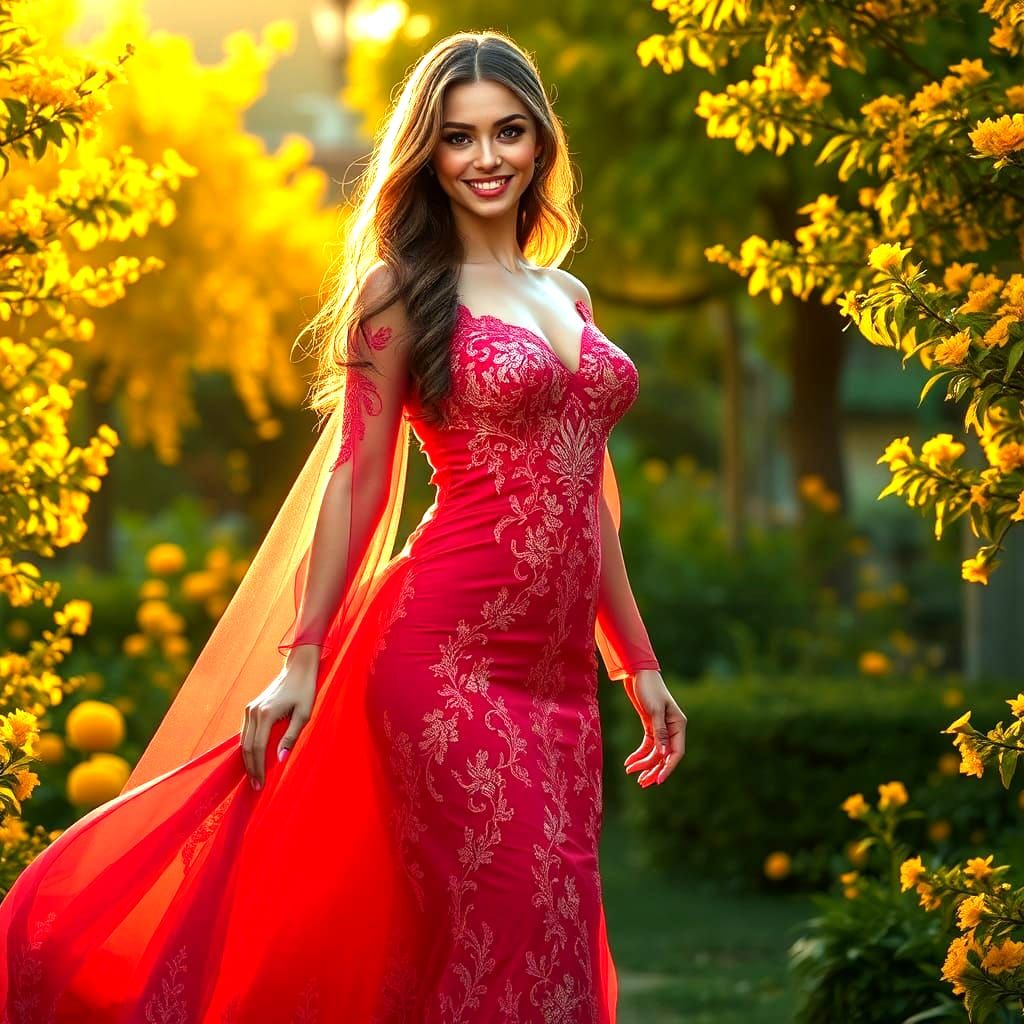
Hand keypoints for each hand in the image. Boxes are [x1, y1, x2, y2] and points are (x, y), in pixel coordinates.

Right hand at [239, 646, 318, 791]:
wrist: (298, 669)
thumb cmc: (305, 690)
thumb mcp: (304, 714)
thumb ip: (291, 737)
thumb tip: (280, 759)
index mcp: (266, 714)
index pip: (258, 748)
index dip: (258, 768)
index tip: (261, 784)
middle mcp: (254, 712)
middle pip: (246, 747)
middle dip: (250, 768)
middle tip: (256, 786)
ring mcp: (250, 709)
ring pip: (243, 740)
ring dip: (248, 759)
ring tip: (254, 776)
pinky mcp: (251, 707)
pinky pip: (245, 732)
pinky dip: (248, 747)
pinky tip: (253, 758)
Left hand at [622, 669, 686, 786]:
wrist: (638, 673)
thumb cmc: (649, 688)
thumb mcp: (654, 710)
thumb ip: (659, 732)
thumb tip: (663, 754)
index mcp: (679, 725)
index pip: (676, 753)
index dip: (667, 768)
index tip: (657, 781)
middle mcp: (672, 729)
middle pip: (665, 756)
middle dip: (653, 770)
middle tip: (642, 784)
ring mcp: (662, 728)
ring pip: (655, 753)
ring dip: (644, 764)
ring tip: (631, 773)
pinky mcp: (650, 726)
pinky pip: (647, 746)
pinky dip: (638, 754)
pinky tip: (629, 762)